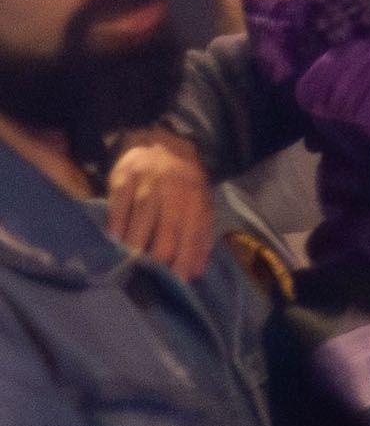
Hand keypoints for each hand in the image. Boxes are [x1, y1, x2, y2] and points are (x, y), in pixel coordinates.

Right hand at [99, 135, 214, 276]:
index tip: (175, 283)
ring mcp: (148, 183)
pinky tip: (114, 242)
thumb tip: (195, 271)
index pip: (192, 236)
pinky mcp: (124, 178)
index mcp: (196, 198)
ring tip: (130, 266)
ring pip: (142, 222)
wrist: (159, 142)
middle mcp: (174, 190)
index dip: (183, 261)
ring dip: (136, 247)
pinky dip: (116, 228)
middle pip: (167, 232)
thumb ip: (200, 235)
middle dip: (159, 259)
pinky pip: (118, 208)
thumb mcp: (199, 202)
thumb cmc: (181, 181)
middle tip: (150, 279)